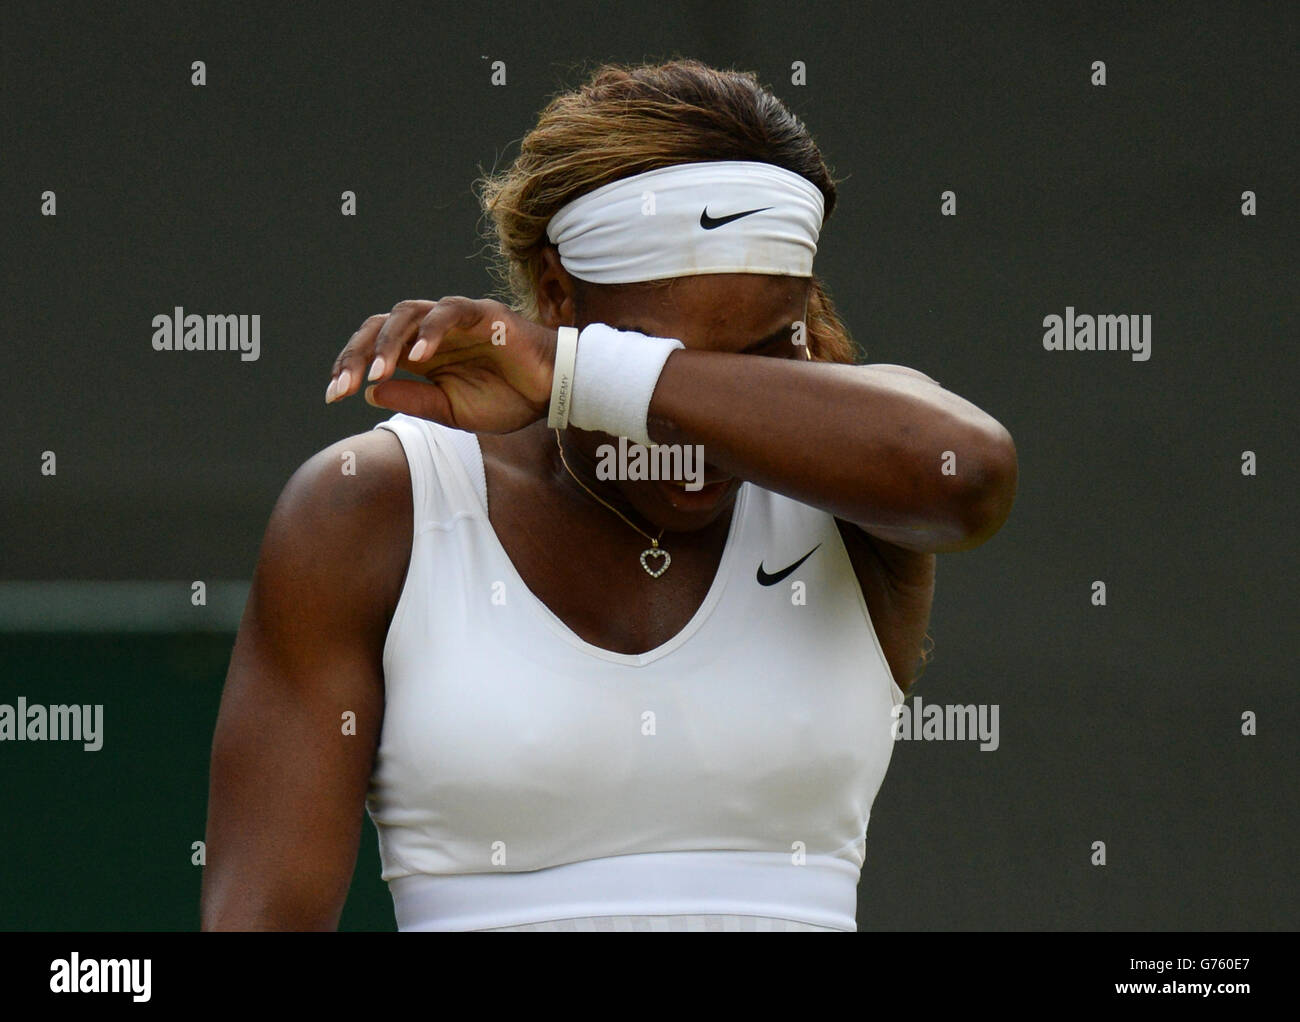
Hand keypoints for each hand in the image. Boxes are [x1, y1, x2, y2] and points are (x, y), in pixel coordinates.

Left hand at [326, 297, 556, 433]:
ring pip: (406, 314)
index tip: (332, 396)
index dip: (348, 368)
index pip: (372, 349)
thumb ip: (415, 400)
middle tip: (341, 387)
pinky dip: (431, 331)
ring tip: (376, 374)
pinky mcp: (483, 313)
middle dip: (355, 355)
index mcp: (421, 353)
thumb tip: (369, 391)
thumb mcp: (452, 412)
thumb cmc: (507, 399)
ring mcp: (454, 319)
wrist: (553, 393)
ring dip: (387, 344)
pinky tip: (419, 357)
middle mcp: (431, 331)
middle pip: (379, 327)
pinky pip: (449, 312)